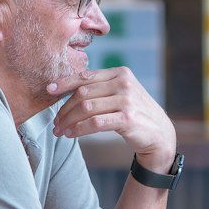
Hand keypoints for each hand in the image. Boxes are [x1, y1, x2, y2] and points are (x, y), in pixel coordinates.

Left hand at [49, 66, 176, 168]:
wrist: (159, 133)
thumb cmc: (134, 113)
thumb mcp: (121, 94)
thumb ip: (100, 88)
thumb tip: (67, 90)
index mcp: (120, 73)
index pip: (86, 76)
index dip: (65, 83)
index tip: (49, 90)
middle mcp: (124, 83)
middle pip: (83, 93)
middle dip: (65, 108)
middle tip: (55, 121)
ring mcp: (127, 100)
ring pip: (86, 108)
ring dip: (69, 120)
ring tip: (60, 130)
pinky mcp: (128, 118)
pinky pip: (95, 123)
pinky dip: (79, 129)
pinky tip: (71, 134)